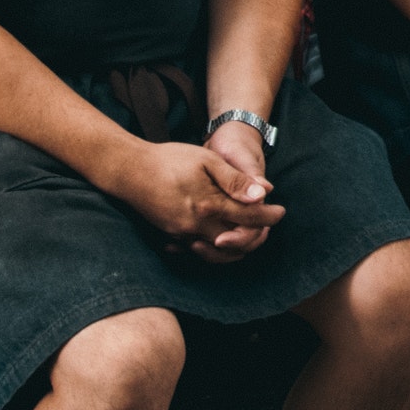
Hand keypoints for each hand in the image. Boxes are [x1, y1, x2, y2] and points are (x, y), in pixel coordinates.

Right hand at [104, 138, 283, 255]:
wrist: (128, 170)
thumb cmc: (169, 159)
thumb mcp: (207, 160)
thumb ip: (234, 179)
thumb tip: (263, 194)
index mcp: (209, 204)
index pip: (249, 218)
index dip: (269, 216)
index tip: (281, 211)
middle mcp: (196, 225)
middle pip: (236, 242)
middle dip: (256, 234)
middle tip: (268, 224)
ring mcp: (181, 233)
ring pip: (217, 251)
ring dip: (237, 245)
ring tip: (250, 231)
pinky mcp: (171, 235)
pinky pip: (198, 249)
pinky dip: (215, 248)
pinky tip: (223, 237)